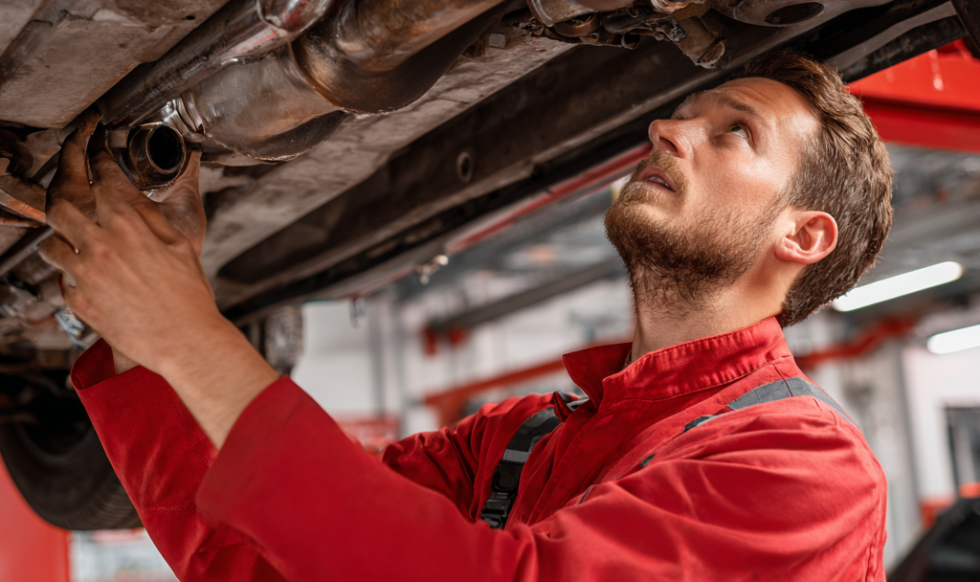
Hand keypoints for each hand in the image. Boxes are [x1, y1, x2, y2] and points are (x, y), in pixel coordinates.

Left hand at [40, 123, 276, 446]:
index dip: (97, 159)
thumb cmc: (189, 296)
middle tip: (69, 190)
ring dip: (62, 239)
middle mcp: (99, 245)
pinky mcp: (78, 301)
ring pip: (50, 244)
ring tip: (78, 244)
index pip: (102, 178)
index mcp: (128, 225)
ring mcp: (84, 275)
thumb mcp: (179, 245)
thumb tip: (133, 197)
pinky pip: (62, 279)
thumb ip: (149, 217)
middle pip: (59, 205)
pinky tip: (92, 279)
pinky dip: (73, 275)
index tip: (94, 149)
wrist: (184, 340)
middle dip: (61, 192)